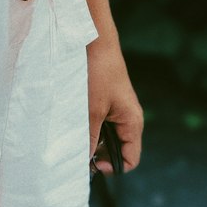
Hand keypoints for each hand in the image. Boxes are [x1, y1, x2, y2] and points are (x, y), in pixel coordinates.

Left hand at [87, 36, 143, 173]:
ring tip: (74, 133)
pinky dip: (88, 125)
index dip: (112, 166)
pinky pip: (100, 122)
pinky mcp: (107, 101)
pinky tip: (74, 120)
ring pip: (106, 135)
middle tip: (77, 150)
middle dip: (98, 152)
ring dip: (91, 138)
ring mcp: (117, 109)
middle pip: (117, 149)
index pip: (130, 159)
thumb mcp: (92, 110)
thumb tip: (84, 161)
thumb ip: (89, 137)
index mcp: (132, 123)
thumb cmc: (99, 73)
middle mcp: (128, 118)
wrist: (95, 40)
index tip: (91, 163)